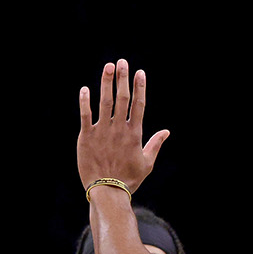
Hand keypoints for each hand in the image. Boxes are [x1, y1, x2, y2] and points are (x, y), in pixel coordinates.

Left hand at [76, 59, 169, 194]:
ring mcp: (102, 132)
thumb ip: (155, 144)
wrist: (107, 192)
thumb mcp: (147, 163)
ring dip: (106, 82)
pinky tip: (85, 89)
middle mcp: (119, 129)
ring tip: (108, 67)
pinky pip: (85, 115)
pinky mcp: (86, 137)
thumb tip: (167, 131)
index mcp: (134, 133)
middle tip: (122, 62)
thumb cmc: (128, 180)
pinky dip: (85, 101)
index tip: (140, 72)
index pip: (138, 104)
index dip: (139, 87)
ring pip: (105, 102)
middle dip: (123, 78)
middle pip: (122, 98)